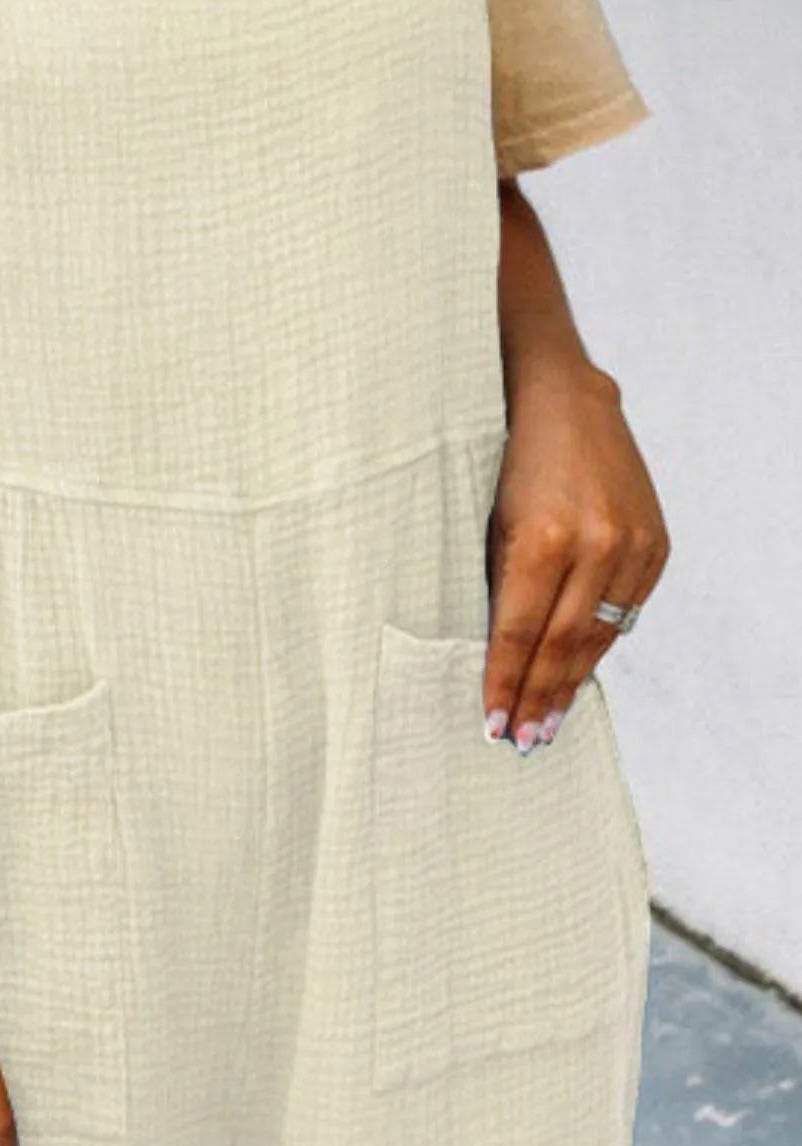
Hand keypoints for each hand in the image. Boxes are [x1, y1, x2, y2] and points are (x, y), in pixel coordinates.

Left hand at [483, 361, 669, 751]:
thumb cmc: (509, 464)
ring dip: (571, 683)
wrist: (567, 404)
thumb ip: (501, 587)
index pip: (520, 633)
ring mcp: (632, 545)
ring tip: (548, 722)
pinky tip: (579, 673)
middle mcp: (595, 545)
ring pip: (598, 635)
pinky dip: (599, 644)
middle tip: (522, 740)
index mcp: (543, 539)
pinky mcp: (656, 545)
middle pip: (562, 644)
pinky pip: (625, 612)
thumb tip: (501, 660)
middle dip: (539, 697)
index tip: (493, 725)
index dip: (506, 683)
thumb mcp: (490, 523)